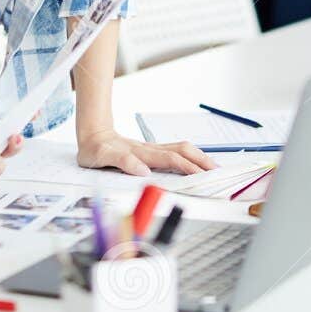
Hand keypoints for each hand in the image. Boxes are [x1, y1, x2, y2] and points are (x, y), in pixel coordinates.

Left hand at [77, 128, 215, 176]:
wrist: (93, 135)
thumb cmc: (96, 150)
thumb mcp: (102, 157)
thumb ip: (122, 162)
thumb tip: (144, 171)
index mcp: (141, 153)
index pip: (170, 160)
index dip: (187, 167)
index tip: (202, 176)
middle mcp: (150, 149)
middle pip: (183, 151)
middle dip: (201, 161)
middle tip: (217, 174)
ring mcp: (153, 148)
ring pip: (182, 149)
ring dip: (200, 157)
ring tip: (214, 169)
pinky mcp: (152, 151)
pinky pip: (177, 151)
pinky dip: (192, 157)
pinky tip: (199, 164)